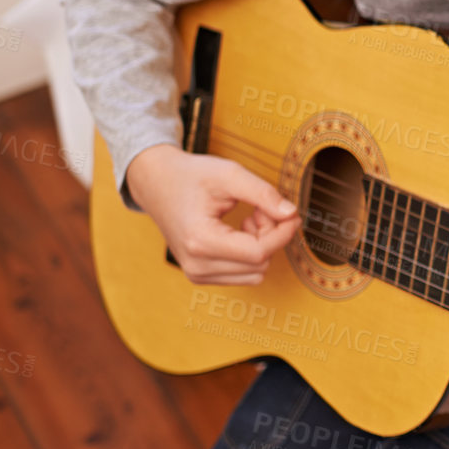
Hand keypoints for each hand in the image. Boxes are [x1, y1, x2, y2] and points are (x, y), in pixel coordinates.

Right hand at [125, 143, 300, 284]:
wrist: (157, 183)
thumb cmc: (191, 176)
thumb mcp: (230, 174)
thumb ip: (263, 194)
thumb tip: (291, 213)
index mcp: (200, 241)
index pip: (258, 253)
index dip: (283, 233)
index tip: (290, 214)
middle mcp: (196, 264)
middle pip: (259, 264)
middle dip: (272, 236)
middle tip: (262, 209)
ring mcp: (196, 273)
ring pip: (254, 273)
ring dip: (262, 246)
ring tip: (250, 218)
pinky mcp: (200, 274)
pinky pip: (242, 274)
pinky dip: (250, 254)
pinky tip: (241, 231)